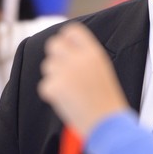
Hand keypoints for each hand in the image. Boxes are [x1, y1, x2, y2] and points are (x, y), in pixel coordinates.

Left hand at [38, 23, 129, 137]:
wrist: (107, 124)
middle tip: (62, 69)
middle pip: (53, 44)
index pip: (71, 30)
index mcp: (93, 53)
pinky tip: (67, 101)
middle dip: (55, 56)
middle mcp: (78, 58)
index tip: (66, 48)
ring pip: (47, 66)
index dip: (66, 39)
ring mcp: (65, 72)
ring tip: (71, 91)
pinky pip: (45, 85)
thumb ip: (85, 57)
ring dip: (54, 76)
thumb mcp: (102, 70)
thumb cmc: (107, 100)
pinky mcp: (54, 87)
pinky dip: (52, 94)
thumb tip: (64, 49)